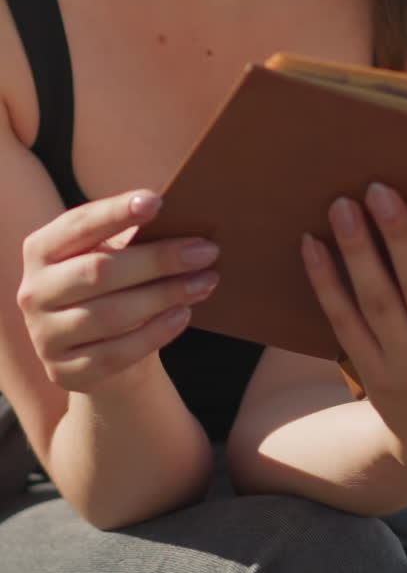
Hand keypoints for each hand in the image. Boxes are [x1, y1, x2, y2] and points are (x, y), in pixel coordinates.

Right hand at [18, 191, 219, 392]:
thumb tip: (182, 213)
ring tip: (205, 281)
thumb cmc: (114, 283)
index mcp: (42, 249)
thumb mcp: (112, 253)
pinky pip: (116, 353)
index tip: (157, 201)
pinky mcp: (65, 371)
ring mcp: (45, 336)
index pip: (79, 225)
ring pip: (111, 315)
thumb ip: (132, 235)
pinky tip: (183, 314)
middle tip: (206, 250)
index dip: (116, 212)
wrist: (100, 346)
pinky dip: (155, 333)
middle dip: (158, 259)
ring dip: (165, 295)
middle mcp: (35, 292)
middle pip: (100, 272)